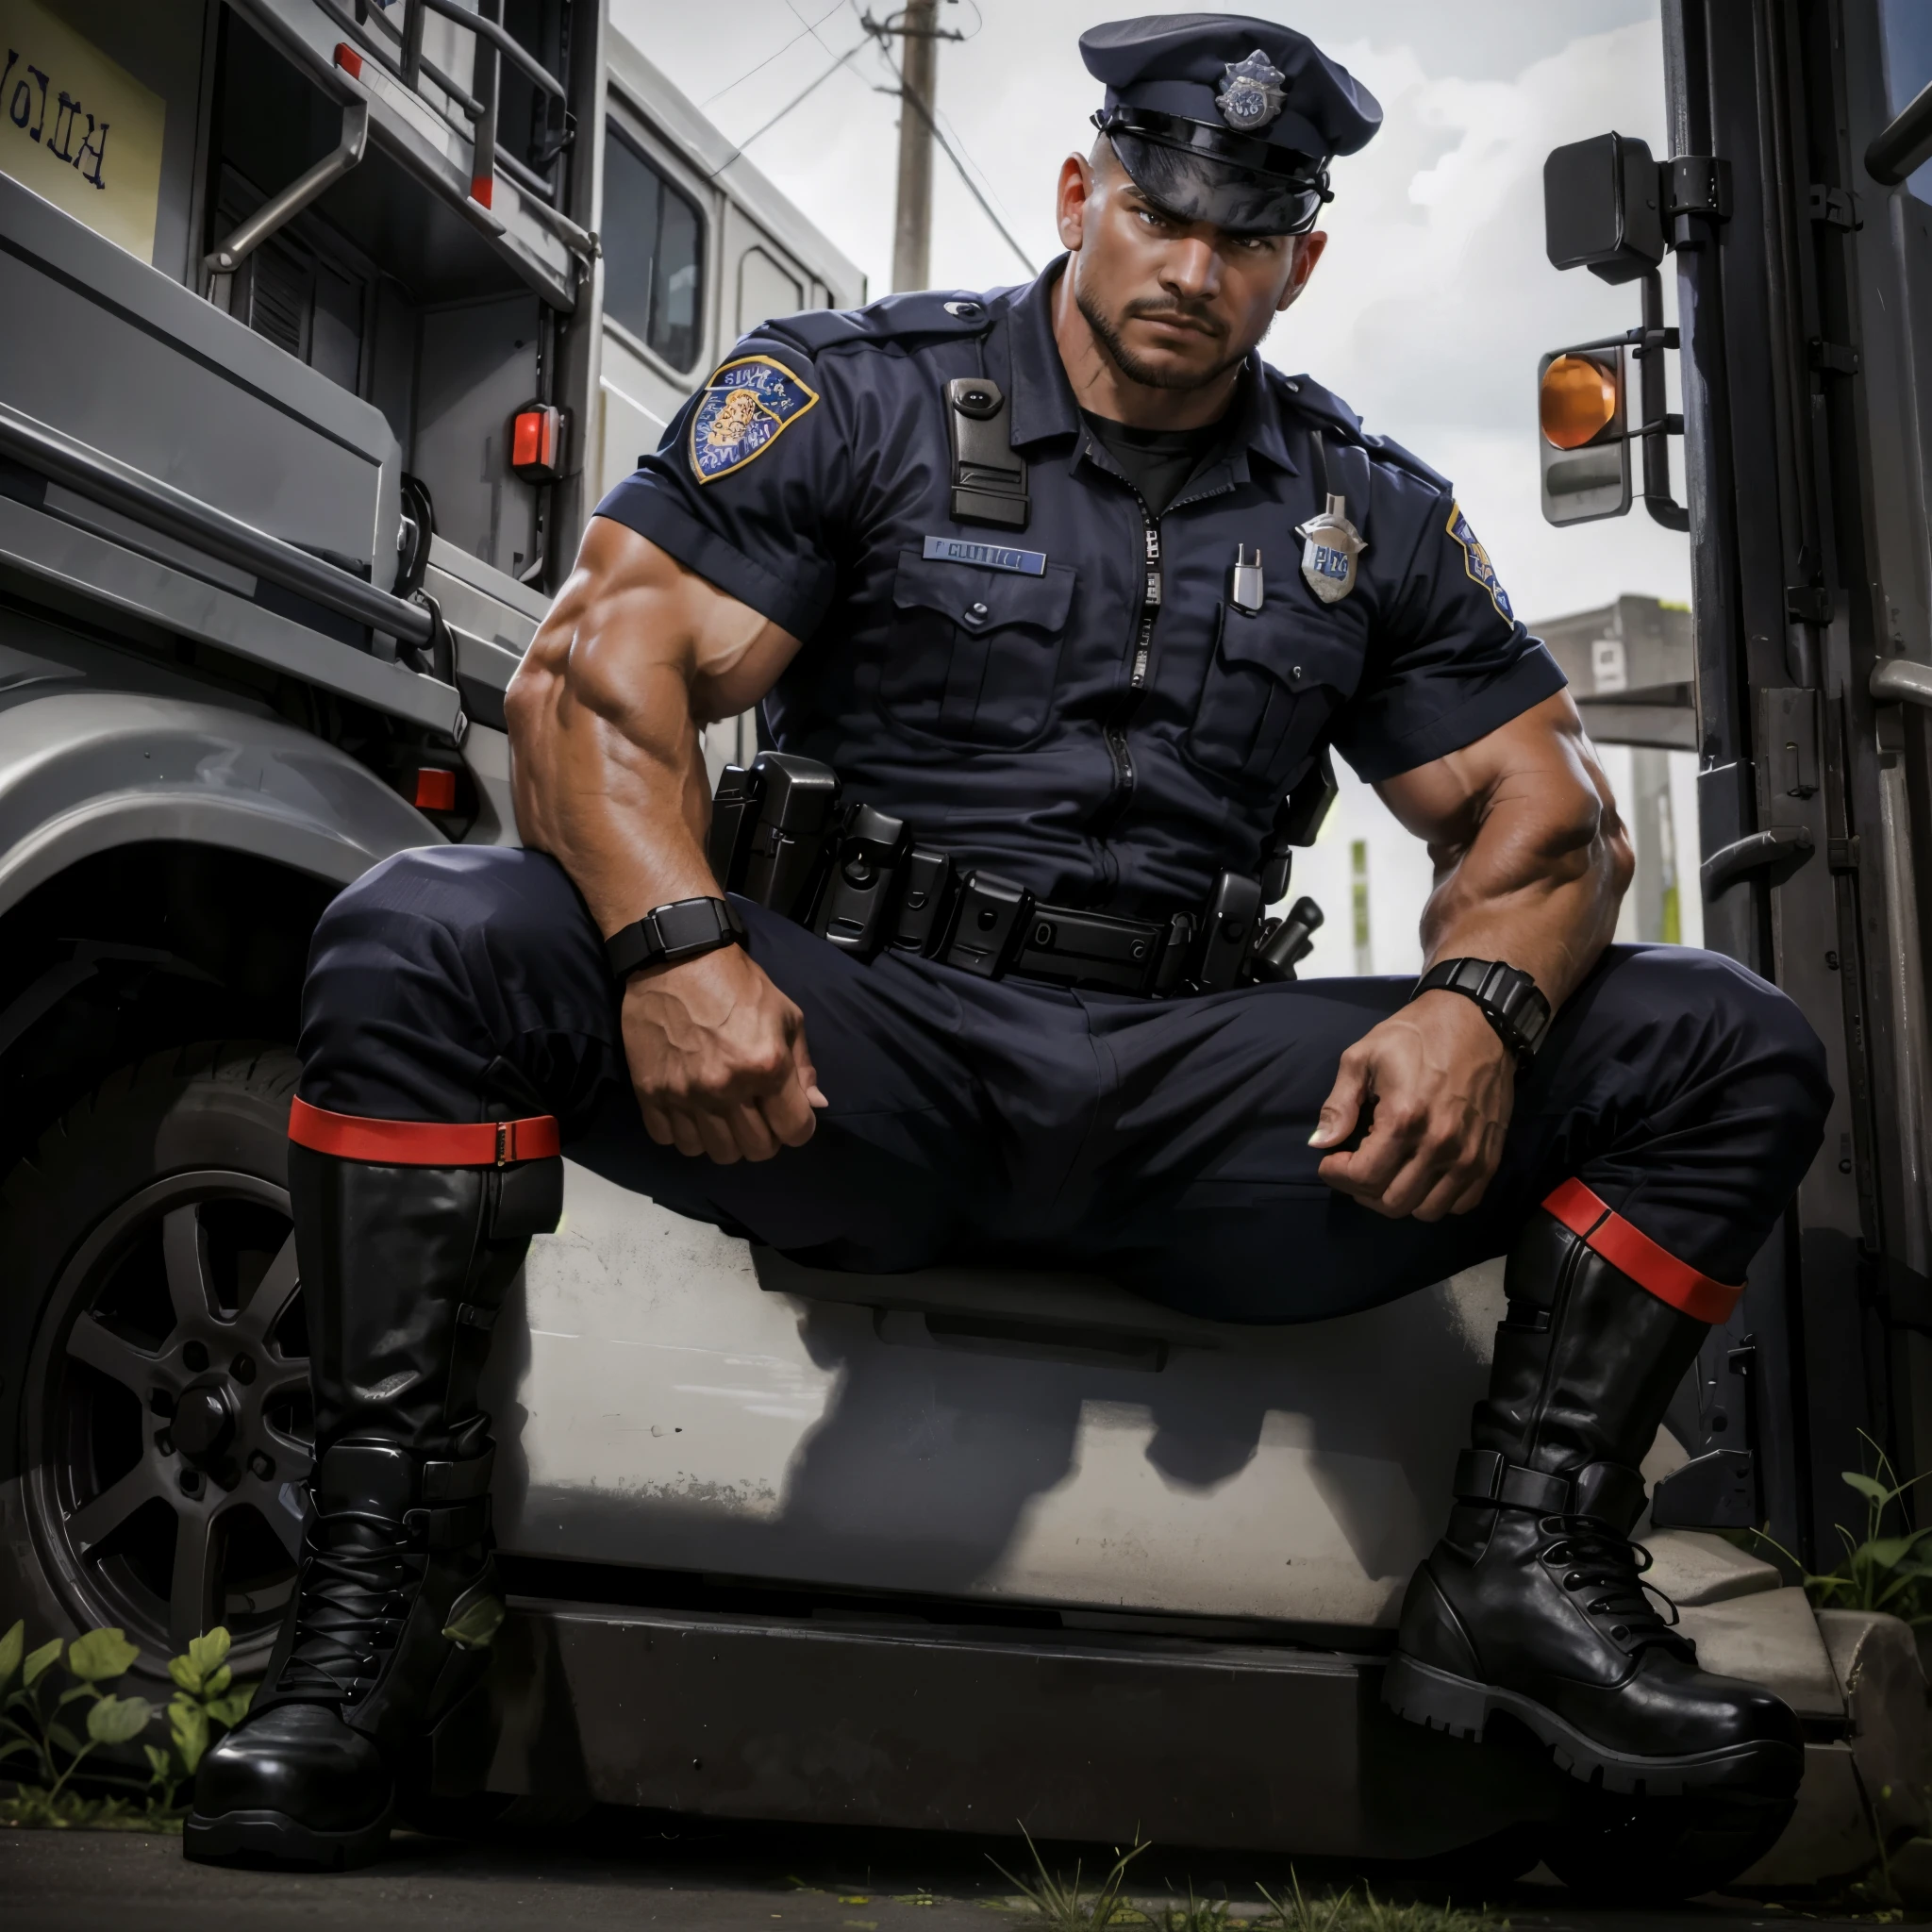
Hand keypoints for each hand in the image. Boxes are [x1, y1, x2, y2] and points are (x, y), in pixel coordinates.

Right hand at [621, 945, 826, 1162]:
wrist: (676, 960)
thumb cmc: (738, 984)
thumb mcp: (786, 1015)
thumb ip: (803, 1066)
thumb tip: (816, 1104)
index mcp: (766, 1067)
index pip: (795, 1132)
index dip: (798, 1127)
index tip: (788, 1114)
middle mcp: (726, 1088)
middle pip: (756, 1151)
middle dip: (765, 1137)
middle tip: (757, 1115)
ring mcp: (685, 1094)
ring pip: (714, 1153)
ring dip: (725, 1139)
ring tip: (723, 1115)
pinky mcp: (651, 1093)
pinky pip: (672, 1140)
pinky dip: (685, 1132)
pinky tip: (692, 1111)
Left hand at [1310, 990, 1513, 1219]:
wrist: (1479, 1021)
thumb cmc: (1415, 1035)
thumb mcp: (1363, 1057)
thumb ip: (1339, 1104)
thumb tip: (1319, 1143)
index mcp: (1405, 1118)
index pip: (1363, 1177)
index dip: (1337, 1175)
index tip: (1330, 1161)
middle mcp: (1439, 1145)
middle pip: (1392, 1202)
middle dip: (1362, 1190)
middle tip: (1355, 1167)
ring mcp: (1469, 1156)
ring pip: (1426, 1211)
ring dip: (1398, 1198)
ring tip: (1386, 1173)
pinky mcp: (1490, 1158)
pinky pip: (1462, 1203)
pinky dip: (1436, 1199)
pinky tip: (1420, 1176)